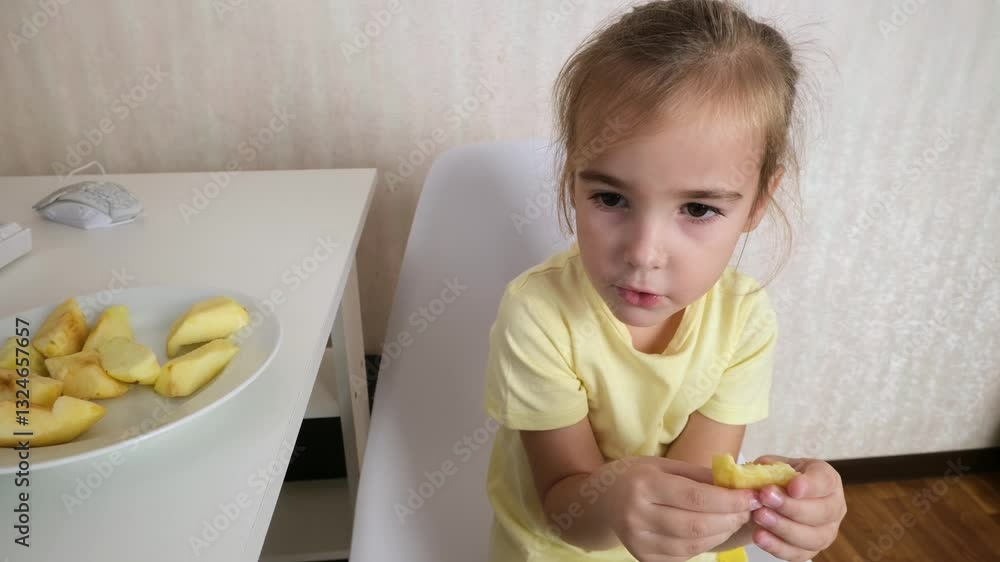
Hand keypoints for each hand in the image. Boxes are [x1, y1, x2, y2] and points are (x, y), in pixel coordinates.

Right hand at [603, 457, 760, 561]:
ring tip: (734, 520)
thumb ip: (699, 475)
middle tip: (749, 510)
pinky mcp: (643, 558)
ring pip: (693, 545)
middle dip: (731, 519)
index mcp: (644, 485)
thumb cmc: (636, 477)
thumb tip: (738, 483)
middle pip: (697, 525)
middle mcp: (637, 515)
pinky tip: (712, 532)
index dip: (729, 500)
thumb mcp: (663, 465)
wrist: (602, 500)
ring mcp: (638, 541)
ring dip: (722, 534)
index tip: (752, 496)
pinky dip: (704, 545)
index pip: (696, 497)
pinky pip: (683, 557)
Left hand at [749, 456, 846, 561]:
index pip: (825, 481)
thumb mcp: (774, 465)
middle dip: (792, 507)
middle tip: (765, 498)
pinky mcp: (811, 550)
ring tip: (759, 516)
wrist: (772, 499)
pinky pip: (798, 553)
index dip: (810, 485)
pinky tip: (760, 536)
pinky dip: (778, 546)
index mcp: (827, 479)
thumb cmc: (778, 478)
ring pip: (813, 537)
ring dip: (784, 528)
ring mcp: (826, 531)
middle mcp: (834, 506)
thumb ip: (770, 468)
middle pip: (822, 512)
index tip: (792, 487)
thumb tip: (761, 478)